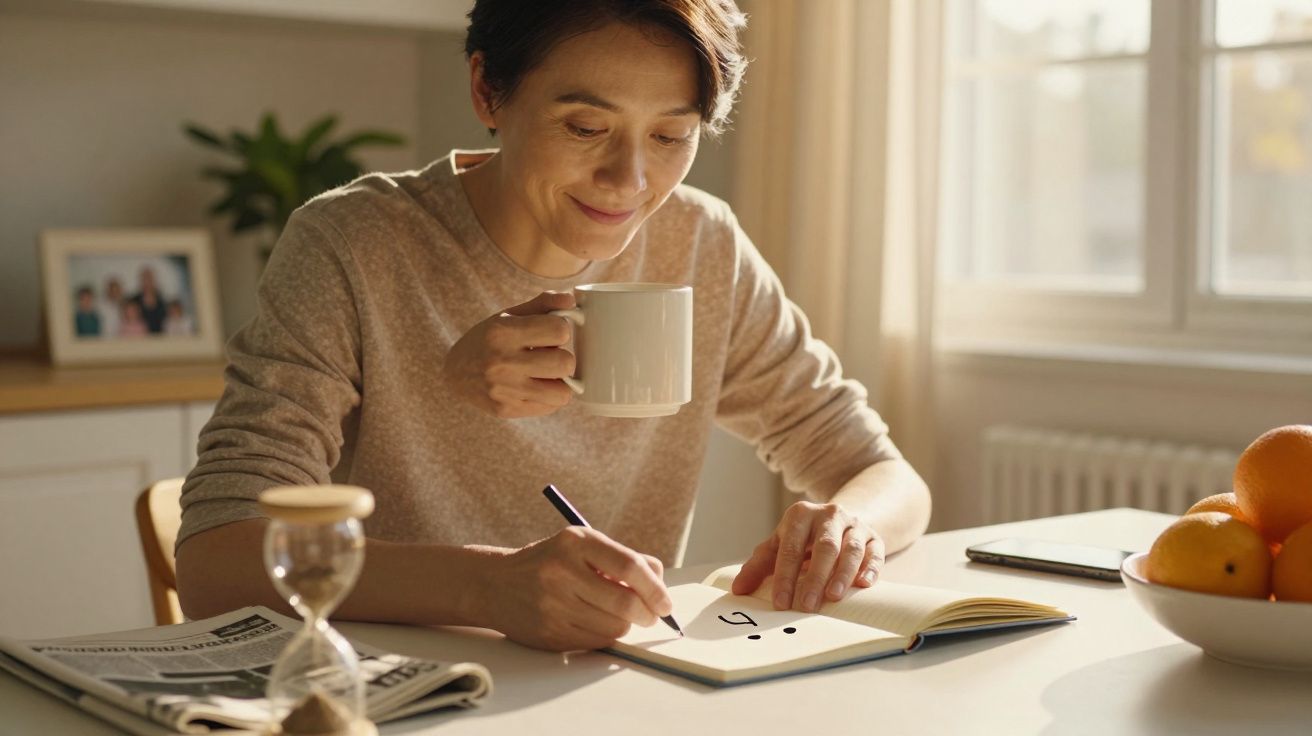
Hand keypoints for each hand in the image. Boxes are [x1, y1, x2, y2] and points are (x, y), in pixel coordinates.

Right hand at [443, 291, 577, 417]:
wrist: (455, 372)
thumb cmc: (489, 339)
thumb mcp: (510, 316)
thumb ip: (543, 304)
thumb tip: (571, 299)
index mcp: (502, 332)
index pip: (559, 330)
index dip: (561, 331)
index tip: (551, 333)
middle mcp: (501, 362)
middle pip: (565, 363)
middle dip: (564, 358)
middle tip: (551, 356)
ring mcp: (503, 390)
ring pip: (562, 393)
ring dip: (560, 382)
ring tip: (547, 374)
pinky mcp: (506, 410)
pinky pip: (550, 407)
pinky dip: (549, 397)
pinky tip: (535, 387)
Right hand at [484, 527, 673, 650]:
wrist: (494, 584)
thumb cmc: (549, 562)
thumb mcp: (580, 545)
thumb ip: (621, 558)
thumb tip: (660, 581)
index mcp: (575, 542)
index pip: (629, 566)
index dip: (655, 588)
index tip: (665, 602)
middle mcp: (562, 571)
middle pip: (625, 601)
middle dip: (648, 613)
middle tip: (652, 615)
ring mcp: (553, 604)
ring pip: (614, 626)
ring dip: (626, 625)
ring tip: (618, 615)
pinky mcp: (549, 633)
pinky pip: (596, 642)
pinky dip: (606, 635)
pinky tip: (595, 623)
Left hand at [731, 501, 884, 611]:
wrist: (840, 520)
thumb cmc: (804, 538)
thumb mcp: (780, 544)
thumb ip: (759, 565)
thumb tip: (738, 590)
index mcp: (801, 515)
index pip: (791, 548)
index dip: (785, 577)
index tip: (781, 603)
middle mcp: (829, 515)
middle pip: (824, 546)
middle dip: (815, 577)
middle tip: (807, 605)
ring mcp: (854, 525)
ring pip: (851, 548)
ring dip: (843, 573)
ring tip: (833, 597)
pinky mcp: (875, 537)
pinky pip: (875, 552)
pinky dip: (871, 568)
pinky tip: (864, 585)